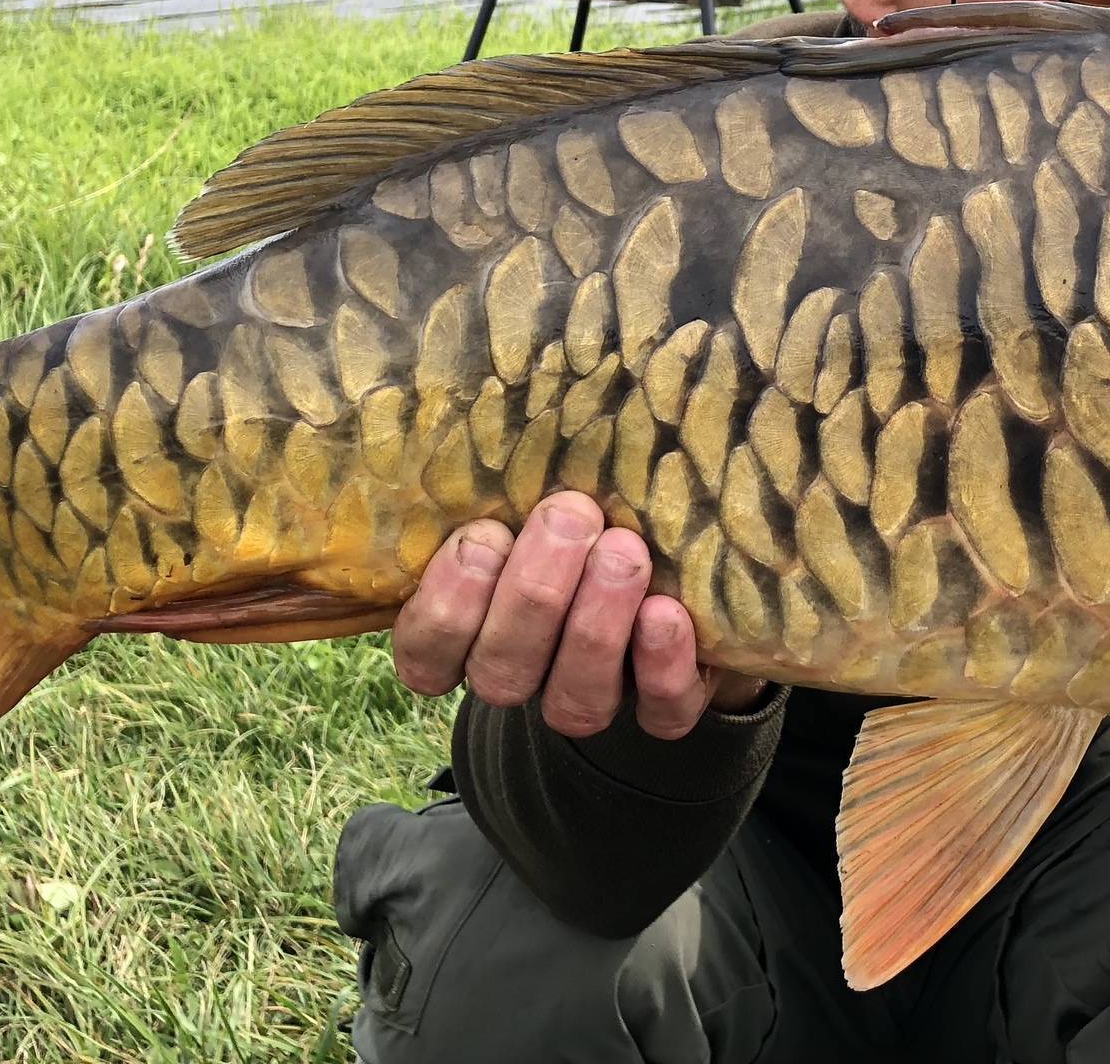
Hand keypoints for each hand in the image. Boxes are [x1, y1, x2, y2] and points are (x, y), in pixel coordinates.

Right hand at [391, 492, 766, 739]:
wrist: (683, 562)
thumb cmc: (582, 505)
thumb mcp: (534, 484)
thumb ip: (509, 474)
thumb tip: (491, 397)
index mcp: (471, 629)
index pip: (427, 653)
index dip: (447, 606)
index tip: (483, 534)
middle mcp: (523, 673)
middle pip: (502, 669)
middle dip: (534, 592)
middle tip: (569, 515)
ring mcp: (590, 697)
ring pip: (573, 701)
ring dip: (595, 625)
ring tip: (623, 550)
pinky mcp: (664, 710)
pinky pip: (658, 713)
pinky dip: (660, 667)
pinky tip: (667, 614)